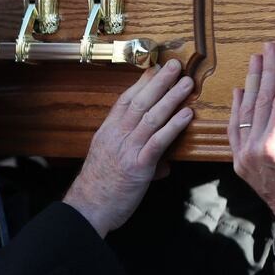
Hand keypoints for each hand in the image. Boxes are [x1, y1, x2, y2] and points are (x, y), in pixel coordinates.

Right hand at [63, 59, 194, 236]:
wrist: (88, 209)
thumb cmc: (99, 189)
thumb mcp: (112, 166)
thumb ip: (138, 159)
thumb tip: (163, 165)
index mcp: (108, 133)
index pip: (125, 101)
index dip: (141, 83)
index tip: (155, 69)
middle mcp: (116, 136)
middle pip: (140, 102)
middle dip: (159, 82)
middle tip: (174, 65)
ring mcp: (127, 149)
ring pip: (151, 117)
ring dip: (171, 98)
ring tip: (186, 83)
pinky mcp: (138, 166)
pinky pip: (158, 142)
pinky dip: (173, 127)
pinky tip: (187, 115)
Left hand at [228, 43, 274, 228]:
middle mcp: (253, 149)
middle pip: (261, 102)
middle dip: (267, 72)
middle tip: (270, 47)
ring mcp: (242, 155)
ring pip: (245, 112)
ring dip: (251, 83)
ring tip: (256, 60)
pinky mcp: (238, 159)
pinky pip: (234, 129)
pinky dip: (236, 108)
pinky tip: (241, 89)